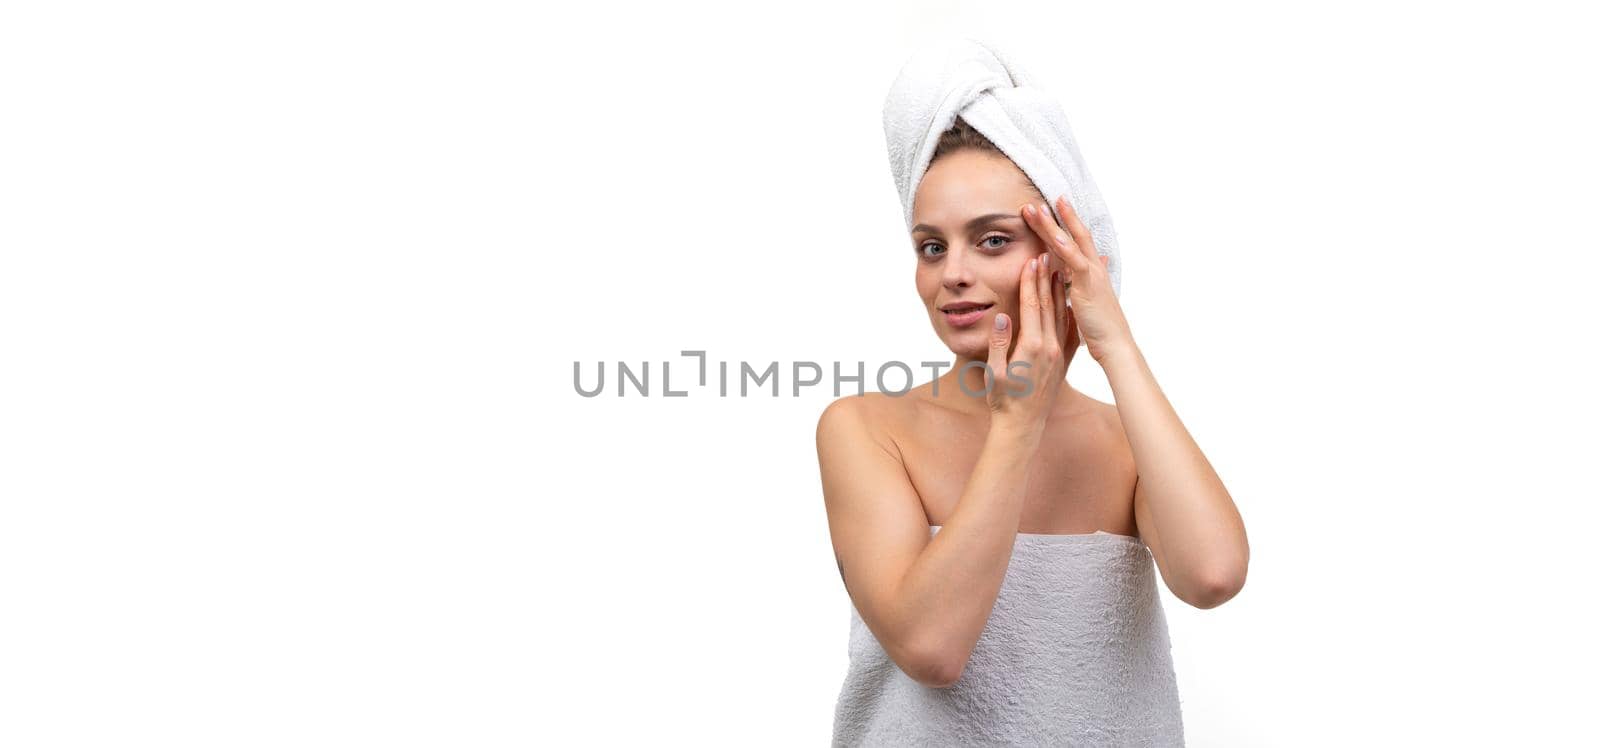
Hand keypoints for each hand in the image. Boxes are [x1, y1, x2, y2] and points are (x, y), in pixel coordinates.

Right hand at [984, 253, 1067, 431]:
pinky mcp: (1064, 361)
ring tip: (1060, 268)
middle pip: (1048, 304)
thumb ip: (999, 343)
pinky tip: (1072, 300)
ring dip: (1060, 290)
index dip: (1032, 282)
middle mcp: (1050, 348)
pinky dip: (1071, 312)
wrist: (1023, 426)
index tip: (1032, 261)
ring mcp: (1060, 354)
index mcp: (1032, 347)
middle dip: (1047, 278)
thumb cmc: (1002, 400)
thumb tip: (1002, 316)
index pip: (1032, 306)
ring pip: (1062, 314)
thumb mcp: (994, 372)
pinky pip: (1070, 331)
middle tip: (1047, 253)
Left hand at [1022, 196, 1135, 363]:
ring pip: (1071, 242)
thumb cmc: (1102, 330)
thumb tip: (1088, 272)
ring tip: (1036, 208)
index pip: (1075, 244)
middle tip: (1036, 202)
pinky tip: (1051, 234)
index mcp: (1091, 273)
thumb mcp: (1092, 304)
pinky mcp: (1089, 285)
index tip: (1048, 211)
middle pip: (1073, 236)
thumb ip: (1087, 286)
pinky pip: (1074, 261)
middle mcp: (1093, 269)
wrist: (1116, 346)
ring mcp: (1092, 275)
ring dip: (1052, 225)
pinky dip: (1064, 246)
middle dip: (1056, 218)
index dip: (1063, 227)